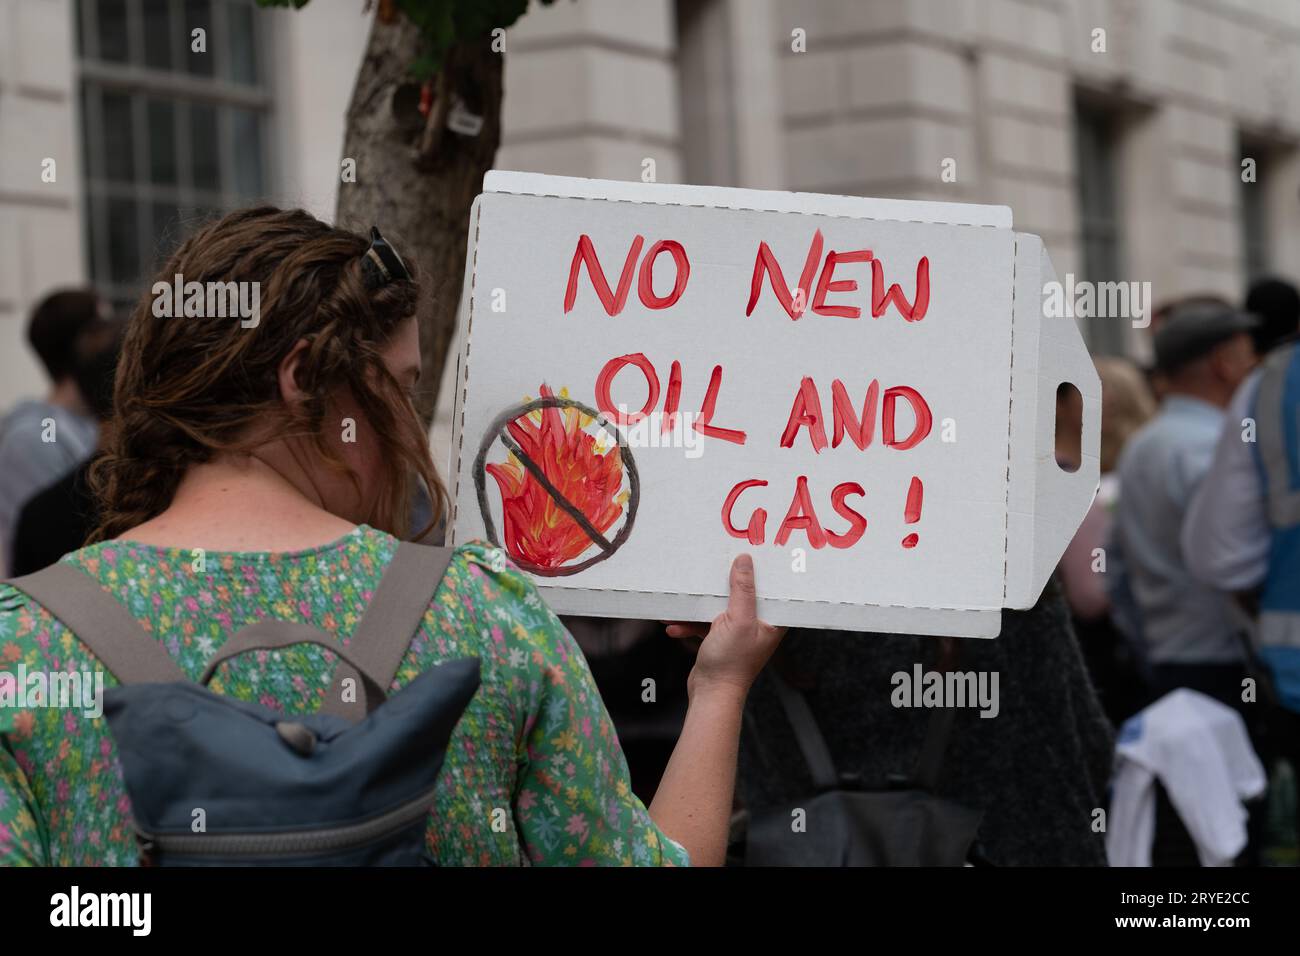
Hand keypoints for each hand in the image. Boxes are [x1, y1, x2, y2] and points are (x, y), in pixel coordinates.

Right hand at [665, 554, 785, 699]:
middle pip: (741, 593)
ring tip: (680, 602)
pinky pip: (704, 622)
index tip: (751, 551)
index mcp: (772, 620)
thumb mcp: (738, 620)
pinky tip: (674, 625)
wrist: (710, 694)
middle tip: (712, 566)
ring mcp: (737, 631)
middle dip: (722, 584)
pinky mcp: (719, 638)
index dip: (763, 570)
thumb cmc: (731, 663)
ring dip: (698, 606)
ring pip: (718, 606)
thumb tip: (745, 560)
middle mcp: (757, 624)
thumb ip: (742, 589)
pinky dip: (689, 623)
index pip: (772, 588)